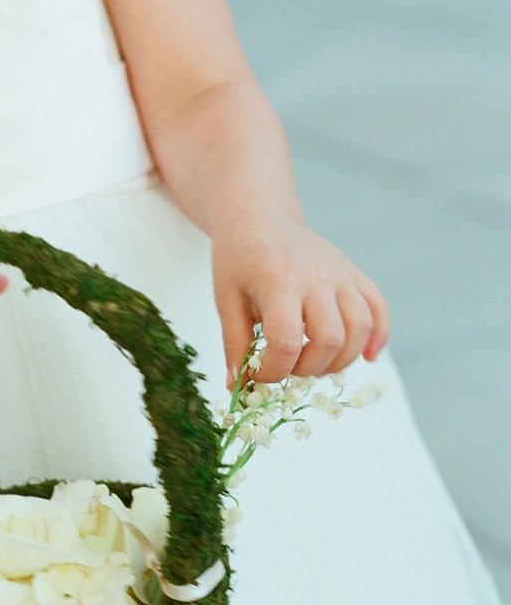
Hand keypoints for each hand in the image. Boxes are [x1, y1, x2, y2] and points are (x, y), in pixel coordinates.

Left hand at [211, 212, 390, 387]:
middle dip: (309, 368)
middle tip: (288, 368)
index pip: (286, 341)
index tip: (259, 374)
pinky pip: (378, 307)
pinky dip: (379, 336)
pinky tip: (367, 356)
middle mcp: (316, 276)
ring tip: (315, 364)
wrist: (258, 217)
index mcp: (278, 282)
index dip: (274, 370)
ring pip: (360, 328)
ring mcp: (339, 272)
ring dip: (342, 359)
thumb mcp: (226, 299)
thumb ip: (234, 343)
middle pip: (330, 339)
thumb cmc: (237, 259)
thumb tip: (237, 387)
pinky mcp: (353, 272)